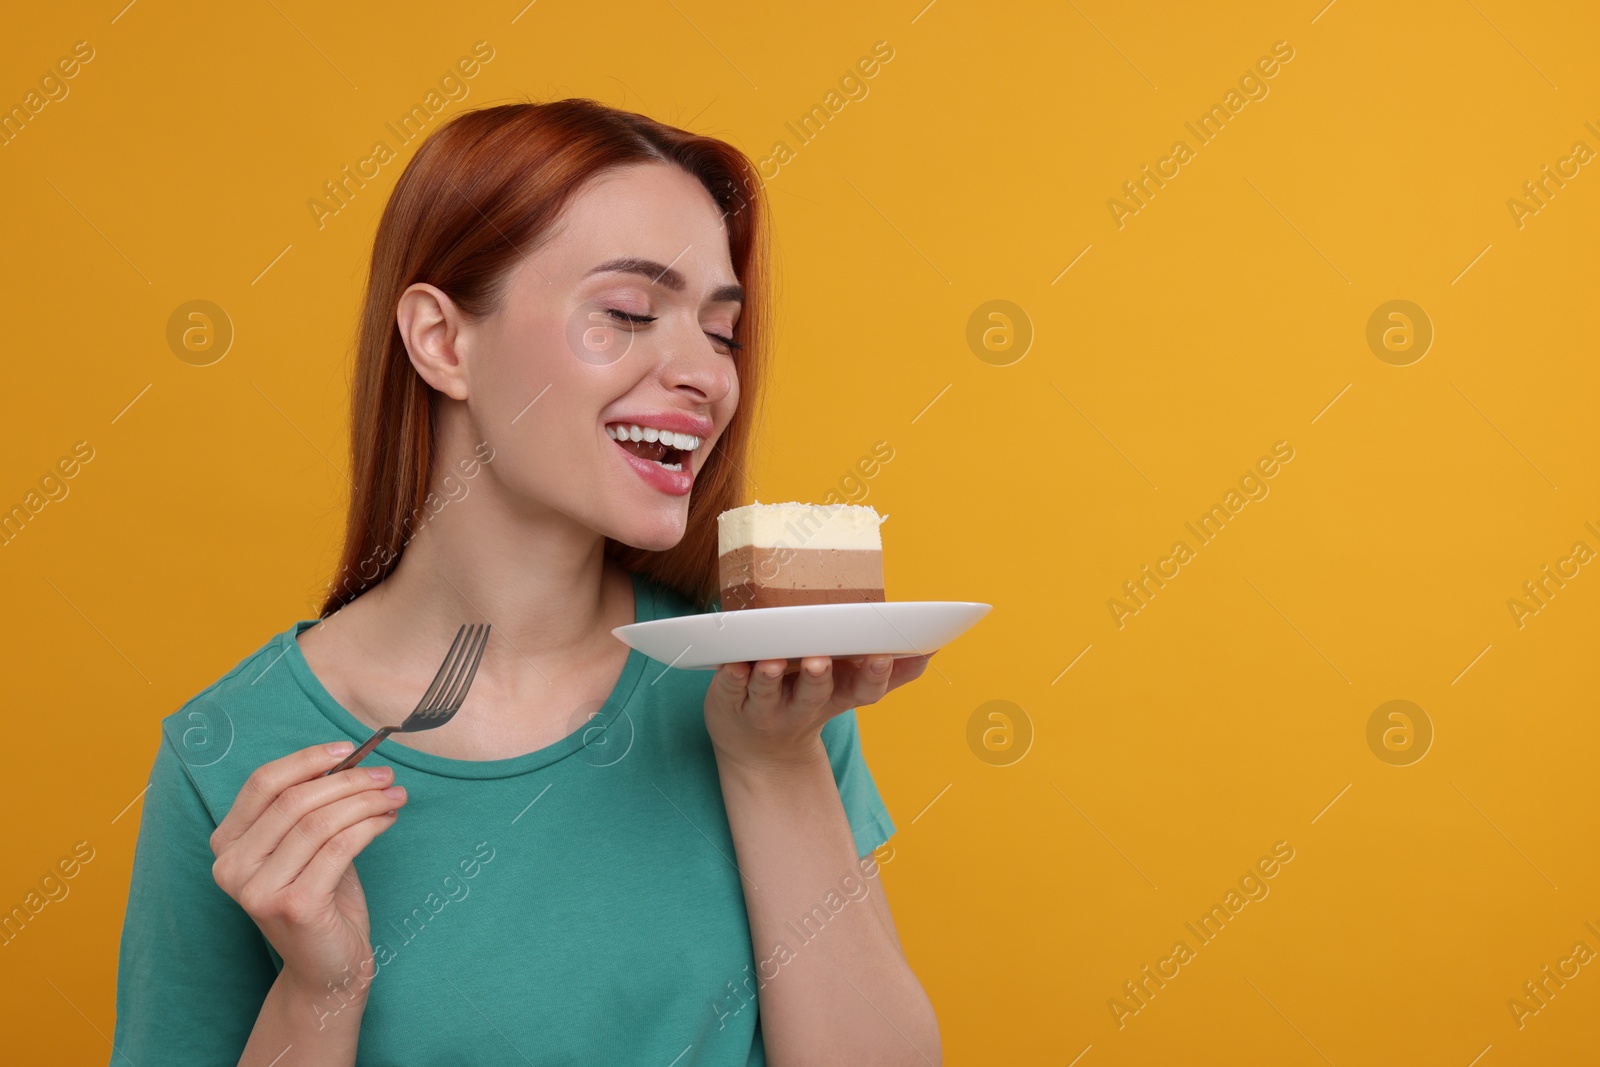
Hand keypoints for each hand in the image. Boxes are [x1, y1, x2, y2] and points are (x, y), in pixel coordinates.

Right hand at [209, 742, 407, 1004]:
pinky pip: (339, 847)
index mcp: (228, 845)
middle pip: (295, 801)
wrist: (328, 968)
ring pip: (320, 822)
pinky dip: (370, 826)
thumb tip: (348, 758)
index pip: (263, 784)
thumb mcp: (307, 847)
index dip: (308, 759)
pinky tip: (388, 820)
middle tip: (386, 776)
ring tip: (395, 796)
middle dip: (348, 780)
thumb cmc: (320, 899)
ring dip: (366, 802)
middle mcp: (232, 868)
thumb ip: (311, 807)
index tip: (349, 748)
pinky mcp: (293, 905)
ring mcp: (258, 890)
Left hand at [704, 652, 933, 774]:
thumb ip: (887, 671)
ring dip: (769, 678)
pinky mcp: (729, 702)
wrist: (759, 750)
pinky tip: (732, 663)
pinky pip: (729, 690)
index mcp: (836, 697)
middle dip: (818, 678)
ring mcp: (763, 708)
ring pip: (767, 693)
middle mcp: (801, 708)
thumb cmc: (809, 702)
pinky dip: (730, 677)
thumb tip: (932, 648)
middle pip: (813, 694)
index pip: (862, 690)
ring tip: (771, 662)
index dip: (874, 675)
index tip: (882, 655)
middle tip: (821, 658)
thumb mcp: (849, 690)